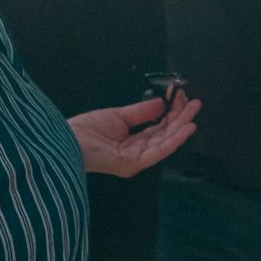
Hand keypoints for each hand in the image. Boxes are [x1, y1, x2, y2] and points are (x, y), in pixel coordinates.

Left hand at [68, 93, 198, 176]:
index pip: (158, 129)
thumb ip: (141, 112)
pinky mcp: (135, 163)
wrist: (66, 141)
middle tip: (195, 102)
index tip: (180, 97)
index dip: (171, 114)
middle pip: (165, 135)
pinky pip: (159, 150)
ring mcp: (137, 160)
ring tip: (194, 110)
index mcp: (132, 144)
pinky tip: (186, 127)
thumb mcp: (118, 116)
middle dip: (181, 118)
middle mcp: (137, 153)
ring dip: (182, 126)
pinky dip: (175, 139)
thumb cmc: (86, 131)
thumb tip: (161, 103)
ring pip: (166, 142)